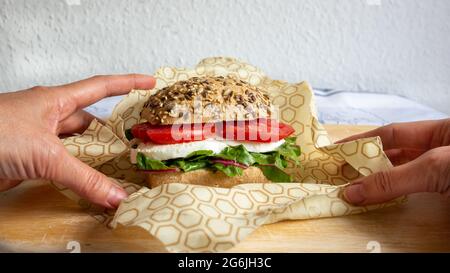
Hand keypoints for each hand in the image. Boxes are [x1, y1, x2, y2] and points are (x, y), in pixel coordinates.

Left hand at [0, 74, 155, 207]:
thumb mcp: (46, 154)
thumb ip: (83, 178)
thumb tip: (115, 194)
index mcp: (55, 101)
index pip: (100, 87)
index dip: (127, 83)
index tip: (148, 82)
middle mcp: (48, 118)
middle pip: (90, 122)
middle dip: (112, 132)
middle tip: (135, 142)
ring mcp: (38, 139)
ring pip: (75, 146)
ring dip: (93, 158)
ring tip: (117, 168)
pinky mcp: (28, 160)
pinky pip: (60, 166)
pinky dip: (75, 176)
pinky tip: (86, 183)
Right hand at [336, 119, 449, 204]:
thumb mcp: (434, 168)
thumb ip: (394, 179)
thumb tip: (354, 190)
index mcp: (442, 132)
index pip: (393, 133)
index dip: (363, 141)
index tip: (337, 149)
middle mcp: (441, 151)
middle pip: (395, 154)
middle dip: (366, 163)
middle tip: (340, 174)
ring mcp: (445, 175)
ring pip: (403, 176)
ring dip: (378, 183)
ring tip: (353, 189)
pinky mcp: (447, 198)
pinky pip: (414, 196)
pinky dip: (393, 198)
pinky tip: (377, 200)